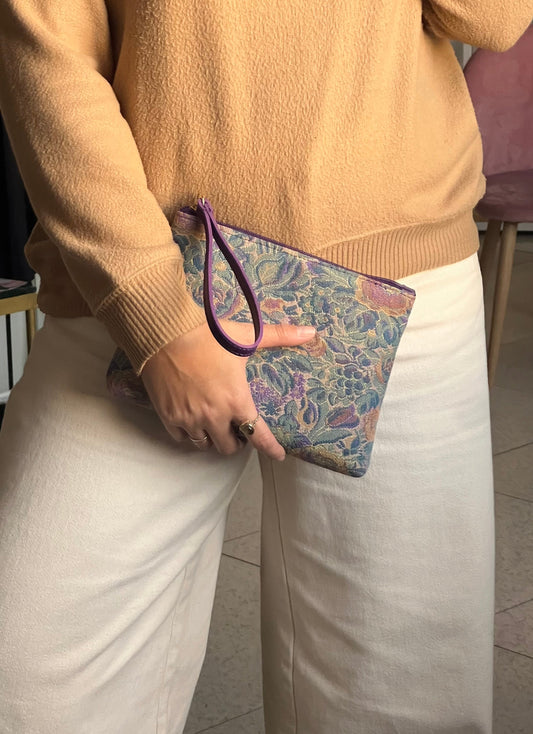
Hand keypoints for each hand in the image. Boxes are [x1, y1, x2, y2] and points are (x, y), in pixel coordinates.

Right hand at [140, 321, 315, 460]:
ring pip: (205, 445)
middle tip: (237, 429)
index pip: (259, 436)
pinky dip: (190, 435)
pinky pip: (182, 438)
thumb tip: (311, 332)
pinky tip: (193, 424)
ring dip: (213, 439)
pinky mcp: (168, 416)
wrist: (164, 332)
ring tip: (216, 427)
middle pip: (229, 447)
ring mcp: (189, 418)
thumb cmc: (208, 334)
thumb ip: (280, 336)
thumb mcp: (246, 336)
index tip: (278, 455)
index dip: (271, 448)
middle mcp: (214, 415)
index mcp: (237, 400)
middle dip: (236, 441)